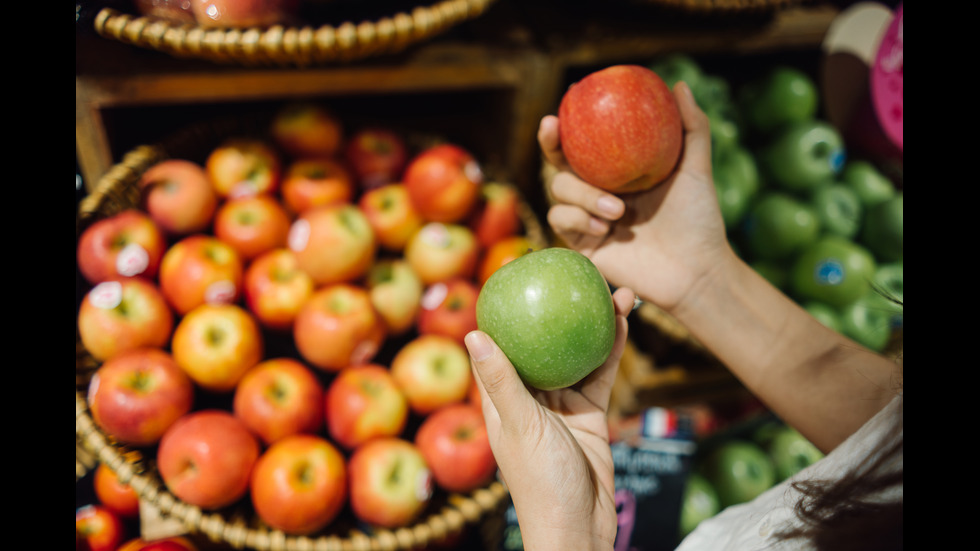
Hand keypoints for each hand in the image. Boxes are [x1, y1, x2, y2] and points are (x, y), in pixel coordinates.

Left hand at [464, 286, 635, 550]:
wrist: (580, 527)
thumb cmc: (540, 481)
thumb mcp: (518, 426)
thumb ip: (501, 381)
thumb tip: (472, 332)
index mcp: (500, 398)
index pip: (498, 346)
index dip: (506, 312)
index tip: (517, 275)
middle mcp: (529, 395)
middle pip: (542, 342)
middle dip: (557, 310)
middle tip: (574, 275)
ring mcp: (561, 403)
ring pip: (575, 353)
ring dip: (591, 323)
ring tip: (609, 289)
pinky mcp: (590, 413)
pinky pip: (601, 372)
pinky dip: (612, 348)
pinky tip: (623, 320)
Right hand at [543, 81, 729, 312]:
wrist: (695, 270)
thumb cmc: (699, 220)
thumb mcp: (696, 170)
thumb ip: (692, 128)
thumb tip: (679, 85)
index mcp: (618, 171)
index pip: (584, 142)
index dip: (569, 122)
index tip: (565, 100)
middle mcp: (597, 191)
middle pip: (558, 162)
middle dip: (549, 143)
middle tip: (552, 128)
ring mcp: (587, 217)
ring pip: (558, 191)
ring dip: (582, 195)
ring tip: (617, 210)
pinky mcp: (582, 244)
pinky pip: (562, 220)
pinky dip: (579, 219)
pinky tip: (606, 227)